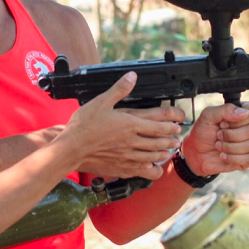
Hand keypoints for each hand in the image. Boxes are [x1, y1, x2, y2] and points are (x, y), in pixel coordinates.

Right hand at [61, 72, 185, 180]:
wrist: (71, 149)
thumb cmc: (84, 125)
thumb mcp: (101, 102)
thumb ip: (119, 90)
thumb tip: (132, 77)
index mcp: (130, 124)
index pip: (158, 125)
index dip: (170, 125)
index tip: (178, 124)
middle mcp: (132, 141)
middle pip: (158, 142)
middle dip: (170, 140)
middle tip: (177, 139)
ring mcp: (127, 156)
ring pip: (152, 157)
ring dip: (163, 154)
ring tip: (168, 152)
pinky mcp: (120, 168)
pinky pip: (140, 171)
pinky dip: (150, 169)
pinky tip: (152, 168)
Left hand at [179, 101, 248, 176]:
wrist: (197, 154)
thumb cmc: (203, 132)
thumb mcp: (208, 116)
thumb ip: (225, 110)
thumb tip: (244, 112)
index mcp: (243, 113)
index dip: (237, 120)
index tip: (222, 124)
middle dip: (232, 135)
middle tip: (218, 135)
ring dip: (231, 147)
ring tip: (219, 146)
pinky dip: (234, 158)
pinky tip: (224, 156)